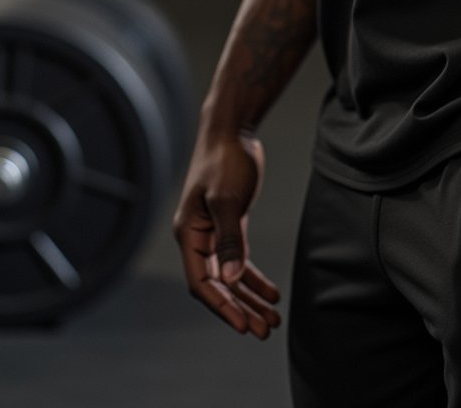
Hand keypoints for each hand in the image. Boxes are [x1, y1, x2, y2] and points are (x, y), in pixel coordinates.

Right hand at [173, 129, 280, 338]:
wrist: (232, 130)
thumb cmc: (224, 160)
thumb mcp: (226, 200)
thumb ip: (230, 240)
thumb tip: (231, 279)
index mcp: (189, 235)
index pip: (202, 283)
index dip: (222, 306)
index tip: (243, 326)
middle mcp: (198, 238)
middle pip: (219, 285)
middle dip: (241, 309)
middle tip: (263, 331)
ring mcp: (214, 232)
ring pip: (231, 276)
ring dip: (250, 298)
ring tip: (271, 320)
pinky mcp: (230, 224)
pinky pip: (240, 260)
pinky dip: (255, 278)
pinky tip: (272, 293)